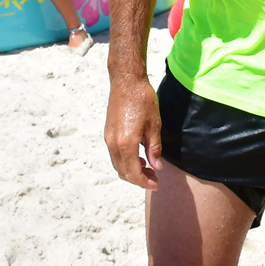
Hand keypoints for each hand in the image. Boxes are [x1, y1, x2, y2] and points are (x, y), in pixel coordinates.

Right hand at [104, 74, 163, 189]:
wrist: (126, 81)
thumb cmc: (142, 100)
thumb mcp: (154, 125)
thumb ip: (154, 148)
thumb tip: (156, 166)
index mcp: (126, 143)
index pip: (133, 173)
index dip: (145, 182)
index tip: (156, 184)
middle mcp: (113, 144)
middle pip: (123, 172)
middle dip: (139, 179)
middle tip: (154, 178)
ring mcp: (108, 138)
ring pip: (118, 165)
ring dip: (131, 171)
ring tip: (148, 168)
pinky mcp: (108, 133)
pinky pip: (115, 155)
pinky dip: (125, 161)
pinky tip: (138, 156)